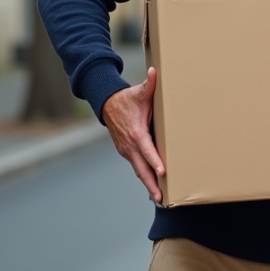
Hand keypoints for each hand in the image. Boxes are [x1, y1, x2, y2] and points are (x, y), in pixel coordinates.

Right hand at [102, 67, 165, 202]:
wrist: (106, 104)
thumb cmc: (127, 99)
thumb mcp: (140, 92)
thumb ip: (150, 84)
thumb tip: (157, 72)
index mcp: (136, 133)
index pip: (147, 150)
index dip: (155, 161)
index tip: (163, 172)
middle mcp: (129, 146)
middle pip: (142, 169)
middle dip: (152, 184)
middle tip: (162, 199)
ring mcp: (126, 151)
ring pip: (138, 170)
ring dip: (148, 184)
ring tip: (160, 198)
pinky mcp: (126, 152)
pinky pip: (136, 166)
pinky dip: (144, 176)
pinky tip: (152, 185)